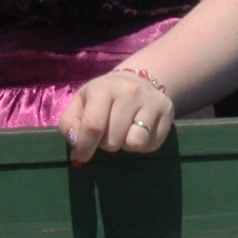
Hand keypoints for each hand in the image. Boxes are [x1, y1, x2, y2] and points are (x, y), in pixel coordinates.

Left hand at [58, 67, 173, 165]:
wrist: (138, 80)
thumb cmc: (103, 97)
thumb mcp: (80, 103)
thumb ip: (69, 125)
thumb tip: (76, 148)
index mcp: (103, 88)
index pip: (93, 125)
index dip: (85, 147)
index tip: (81, 157)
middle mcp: (129, 92)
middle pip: (113, 140)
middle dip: (105, 145)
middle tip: (106, 134)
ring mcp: (151, 101)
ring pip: (135, 143)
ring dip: (125, 145)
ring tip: (123, 133)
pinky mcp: (167, 112)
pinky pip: (152, 145)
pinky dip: (143, 146)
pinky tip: (138, 132)